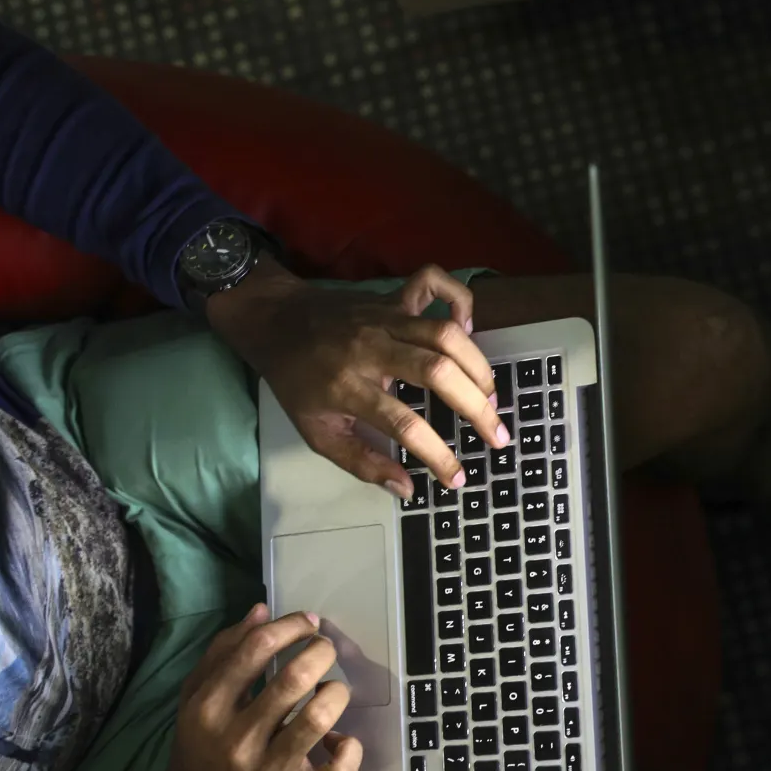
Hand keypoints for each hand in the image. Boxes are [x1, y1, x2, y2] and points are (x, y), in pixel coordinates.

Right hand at [163, 604, 363, 770]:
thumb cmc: (202, 752)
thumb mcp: (195, 700)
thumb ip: (223, 653)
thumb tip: (261, 611)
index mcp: (209, 708)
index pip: (255, 649)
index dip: (290, 627)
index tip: (308, 623)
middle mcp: (237, 739)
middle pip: (293, 679)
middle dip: (320, 653)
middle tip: (325, 650)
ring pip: (320, 719)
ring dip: (336, 694)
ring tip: (332, 692)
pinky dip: (351, 749)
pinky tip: (341, 741)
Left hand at [206, 260, 507, 494]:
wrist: (274, 320)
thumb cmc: (297, 381)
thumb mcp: (318, 432)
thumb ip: (362, 462)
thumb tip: (407, 489)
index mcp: (348, 387)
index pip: (403, 424)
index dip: (437, 455)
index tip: (457, 477)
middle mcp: (371, 349)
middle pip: (437, 372)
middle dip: (476, 407)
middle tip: (497, 436)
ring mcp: (385, 318)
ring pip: (445, 333)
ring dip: (477, 366)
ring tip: (491, 397)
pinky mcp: (392, 297)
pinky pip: (433, 282)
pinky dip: (458, 298)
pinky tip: (468, 327)